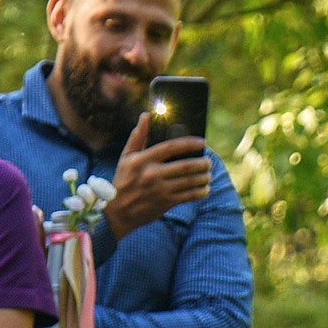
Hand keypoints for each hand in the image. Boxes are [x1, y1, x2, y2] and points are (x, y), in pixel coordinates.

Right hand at [103, 114, 212, 239]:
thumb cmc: (124, 180)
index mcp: (143, 160)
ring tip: (208, 174)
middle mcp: (152, 174)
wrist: (118, 211)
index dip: (189, 143)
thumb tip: (146, 115)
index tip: (203, 142)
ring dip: (204, 177)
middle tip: (209, 162)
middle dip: (202, 163)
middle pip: (185, 166)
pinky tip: (205, 189)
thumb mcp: (126, 157)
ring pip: (190, 181)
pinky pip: (189, 196)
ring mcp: (160, 189)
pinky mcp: (166, 202)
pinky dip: (201, 192)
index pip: (170, 147)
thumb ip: (138, 136)